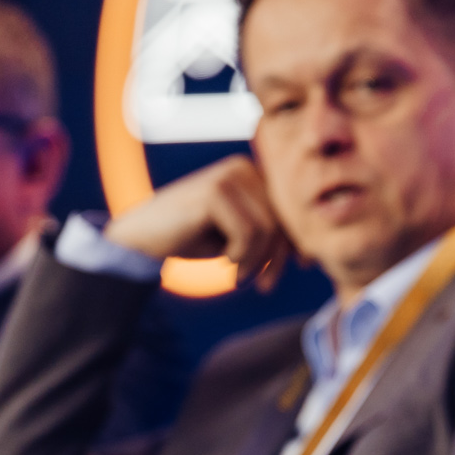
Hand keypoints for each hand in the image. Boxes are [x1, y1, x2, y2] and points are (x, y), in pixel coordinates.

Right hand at [103, 155, 290, 288]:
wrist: (142, 238)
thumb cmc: (193, 238)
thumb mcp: (239, 234)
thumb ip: (269, 232)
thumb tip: (311, 250)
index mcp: (252, 173)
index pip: (288, 210)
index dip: (297, 239)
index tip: (303, 266)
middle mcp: (242, 167)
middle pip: (282, 219)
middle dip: (277, 257)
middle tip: (265, 286)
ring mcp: (227, 176)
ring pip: (268, 229)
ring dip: (256, 262)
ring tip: (239, 277)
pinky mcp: (214, 192)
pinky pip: (248, 234)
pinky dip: (240, 258)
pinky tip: (225, 266)